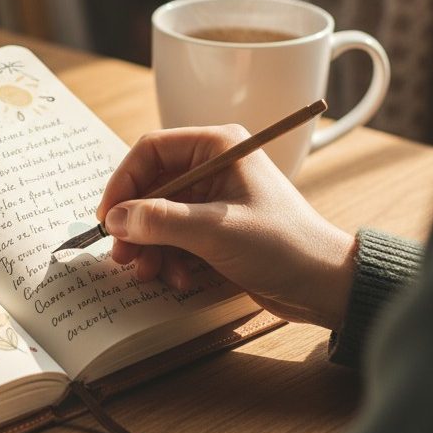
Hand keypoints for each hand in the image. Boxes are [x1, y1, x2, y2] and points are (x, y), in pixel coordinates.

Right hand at [96, 125, 355, 329]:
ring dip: (150, 248)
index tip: (108, 217)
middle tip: (122, 254)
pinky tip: (180, 279)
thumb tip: (115, 218)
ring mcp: (213, 200)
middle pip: (150, 187)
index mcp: (217, 147)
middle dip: (136, 224)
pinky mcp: (216, 230)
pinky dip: (170, 260)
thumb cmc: (283, 245)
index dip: (123, 183)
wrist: (325, 285)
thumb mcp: (215, 231)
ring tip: (150, 273)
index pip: (151, 151)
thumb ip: (160, 221)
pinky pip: (175, 239)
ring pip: (159, 217)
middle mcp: (212, 168)